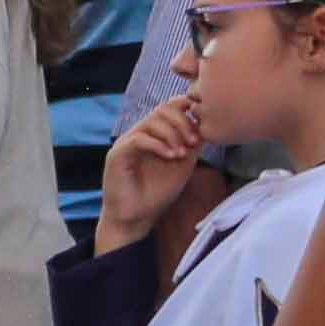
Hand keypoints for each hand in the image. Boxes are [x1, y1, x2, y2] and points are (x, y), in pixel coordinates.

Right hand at [98, 88, 215, 252]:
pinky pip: (139, 139)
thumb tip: (207, 125)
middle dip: (184, 123)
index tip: (202, 131)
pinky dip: (159, 145)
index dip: (188, 111)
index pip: (171, 107)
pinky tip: (171, 157)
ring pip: (152, 120)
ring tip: (182, 154)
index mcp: (155, 134)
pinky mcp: (117, 155)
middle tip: (194, 142)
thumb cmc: (157, 193)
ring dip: (173, 134)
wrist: (136, 218)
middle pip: (163, 108)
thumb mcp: (183, 164)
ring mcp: (127, 142)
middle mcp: (139, 133)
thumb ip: (192, 144)